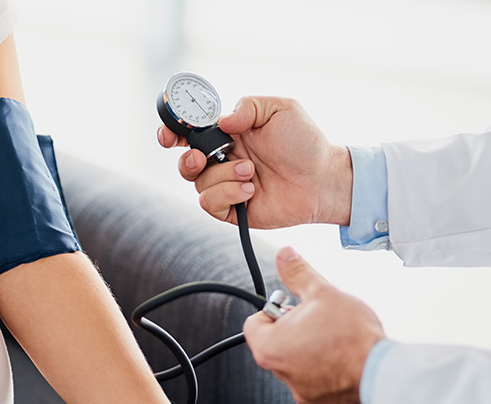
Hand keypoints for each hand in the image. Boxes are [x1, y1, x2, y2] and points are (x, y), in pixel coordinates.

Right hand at [157, 96, 352, 228]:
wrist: (322, 179)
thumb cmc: (305, 142)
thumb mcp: (281, 109)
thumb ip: (248, 106)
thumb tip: (221, 121)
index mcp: (228, 134)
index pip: (190, 132)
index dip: (172, 132)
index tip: (168, 136)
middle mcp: (222, 160)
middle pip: (185, 162)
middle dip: (188, 160)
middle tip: (203, 158)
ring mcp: (226, 185)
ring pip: (199, 184)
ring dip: (223, 177)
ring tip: (251, 173)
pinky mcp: (231, 209)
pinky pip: (210, 204)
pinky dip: (227, 195)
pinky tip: (250, 191)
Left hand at [244, 247, 384, 403]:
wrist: (383, 375)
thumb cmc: (350, 337)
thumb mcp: (322, 293)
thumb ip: (298, 274)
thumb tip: (284, 256)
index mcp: (269, 348)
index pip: (254, 323)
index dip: (274, 309)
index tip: (294, 306)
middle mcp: (280, 373)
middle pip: (277, 342)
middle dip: (295, 327)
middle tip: (319, 318)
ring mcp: (302, 391)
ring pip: (299, 361)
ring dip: (312, 348)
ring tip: (337, 337)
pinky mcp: (323, 402)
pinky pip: (319, 379)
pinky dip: (329, 368)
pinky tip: (347, 356)